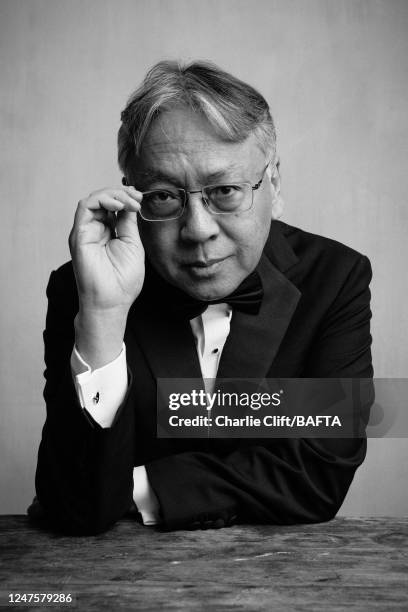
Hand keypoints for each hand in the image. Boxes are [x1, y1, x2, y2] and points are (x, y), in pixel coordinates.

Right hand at [69, 186, 143, 312]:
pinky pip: (85, 207)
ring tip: (129, 201)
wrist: (112, 302)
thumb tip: (130, 204)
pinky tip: (118, 205)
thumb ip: (129, 223)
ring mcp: (85, 232)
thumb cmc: (123, 280)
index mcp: (108, 233)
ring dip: (113, 194)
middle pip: (103, 199)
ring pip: (93, 199)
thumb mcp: (132, 245)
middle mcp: (94, 230)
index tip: (140, 198)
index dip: (126, 197)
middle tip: (137, 197)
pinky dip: (102, 200)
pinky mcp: (79, 235)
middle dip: (122, 193)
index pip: (113, 206)